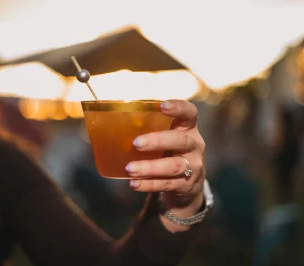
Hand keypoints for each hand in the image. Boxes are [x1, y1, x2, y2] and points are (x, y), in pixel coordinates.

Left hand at [125, 100, 205, 231]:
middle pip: (181, 140)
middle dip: (157, 141)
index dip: (178, 107)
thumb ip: (149, 130)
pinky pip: (167, 184)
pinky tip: (134, 183)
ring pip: (173, 166)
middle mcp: (194, 145)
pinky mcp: (187, 185)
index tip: (162, 106)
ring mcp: (193, 166)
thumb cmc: (170, 153)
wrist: (189, 187)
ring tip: (130, 168)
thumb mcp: (166, 138)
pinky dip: (149, 184)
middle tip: (135, 143)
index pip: (190, 113)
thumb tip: (109, 122)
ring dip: (150, 167)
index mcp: (188, 128)